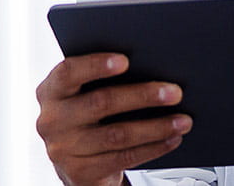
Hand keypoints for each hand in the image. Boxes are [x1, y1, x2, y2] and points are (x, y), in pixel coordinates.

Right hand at [35, 53, 193, 185]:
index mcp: (50, 91)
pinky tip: (172, 138)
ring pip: (117, 134)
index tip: (126, 60)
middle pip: (101, 103)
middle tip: (175, 92)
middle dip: (143, 96)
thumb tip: (150, 65)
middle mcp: (51, 120)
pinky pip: (123, 158)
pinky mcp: (80, 173)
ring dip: (156, 126)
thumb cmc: (89, 117)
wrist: (77, 164)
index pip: (68, 72)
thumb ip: (100, 79)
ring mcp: (63, 150)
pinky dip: (153, 147)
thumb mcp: (83, 95)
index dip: (96, 65)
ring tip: (183, 120)